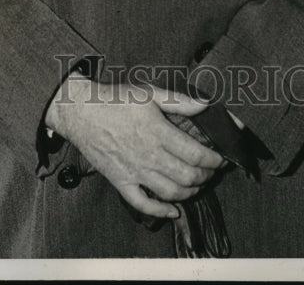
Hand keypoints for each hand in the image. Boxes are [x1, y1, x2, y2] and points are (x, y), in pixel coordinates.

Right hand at [45, 76, 224, 219]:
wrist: (82, 111)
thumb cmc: (116, 100)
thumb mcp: (150, 92)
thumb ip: (180, 101)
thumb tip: (205, 105)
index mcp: (159, 133)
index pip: (197, 155)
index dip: (214, 160)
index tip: (221, 158)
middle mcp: (150, 156)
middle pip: (188, 177)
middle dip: (206, 177)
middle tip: (212, 172)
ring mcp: (135, 172)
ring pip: (171, 193)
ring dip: (190, 193)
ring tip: (197, 185)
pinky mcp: (121, 182)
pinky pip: (143, 204)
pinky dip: (161, 211)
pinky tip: (173, 210)